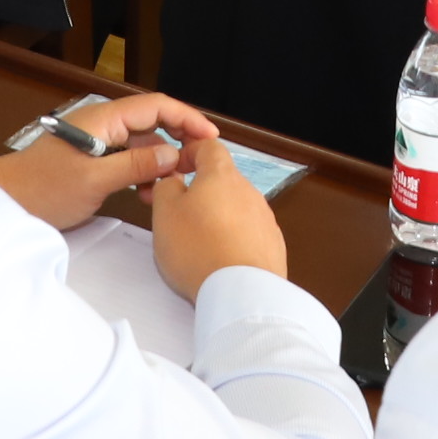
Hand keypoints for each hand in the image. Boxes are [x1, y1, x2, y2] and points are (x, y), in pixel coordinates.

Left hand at [0, 90, 215, 231]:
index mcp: (104, 119)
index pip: (156, 106)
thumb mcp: (94, 179)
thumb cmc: (45, 188)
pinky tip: (149, 192)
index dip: (187, 118)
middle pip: (153, 122)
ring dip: (162, 161)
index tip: (210, 137)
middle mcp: (104, 124)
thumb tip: (175, 155)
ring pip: (143, 143)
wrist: (7, 202)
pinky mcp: (94, 160)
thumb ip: (136, 165)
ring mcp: (99, 142)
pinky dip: (145, 171)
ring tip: (175, 185)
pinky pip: (129, 158)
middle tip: (201, 164)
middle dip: (180, 139)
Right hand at [148, 134, 289, 299]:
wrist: (242, 292)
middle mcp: (249, 192)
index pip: (209, 146)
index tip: (177, 168)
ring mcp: (264, 219)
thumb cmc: (199, 248)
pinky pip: (249, 235)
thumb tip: (173, 181)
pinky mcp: (273, 246)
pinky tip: (220, 260)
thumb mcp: (164, 212)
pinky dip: (234, 241)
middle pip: (223, 181)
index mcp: (222, 176)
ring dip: (218, 219)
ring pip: (236, 209)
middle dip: (202, 193)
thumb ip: (165, 187)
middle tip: (179, 215)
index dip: (190, 152)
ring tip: (198, 245)